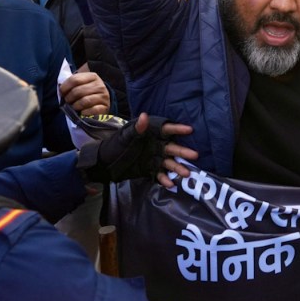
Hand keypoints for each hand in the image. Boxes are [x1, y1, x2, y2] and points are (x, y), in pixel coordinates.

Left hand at [60, 71, 109, 116]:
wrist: (103, 102)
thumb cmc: (88, 92)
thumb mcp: (82, 84)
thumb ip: (72, 84)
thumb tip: (60, 90)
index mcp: (92, 76)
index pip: (75, 80)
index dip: (65, 87)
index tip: (62, 93)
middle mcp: (100, 85)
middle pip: (78, 91)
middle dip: (69, 98)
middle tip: (68, 102)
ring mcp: (104, 96)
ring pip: (85, 101)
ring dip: (76, 106)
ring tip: (74, 107)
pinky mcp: (105, 107)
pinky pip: (92, 110)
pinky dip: (85, 112)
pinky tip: (82, 112)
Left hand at [78, 112, 195, 185]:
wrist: (104, 163)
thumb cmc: (115, 145)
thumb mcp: (125, 136)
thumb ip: (137, 129)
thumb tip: (145, 116)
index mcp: (151, 134)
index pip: (167, 129)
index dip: (178, 129)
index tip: (190, 130)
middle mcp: (156, 146)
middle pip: (172, 148)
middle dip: (183, 152)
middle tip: (195, 155)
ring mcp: (154, 158)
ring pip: (169, 163)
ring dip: (178, 167)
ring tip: (186, 173)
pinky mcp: (150, 170)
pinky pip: (160, 174)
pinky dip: (165, 179)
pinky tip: (171, 183)